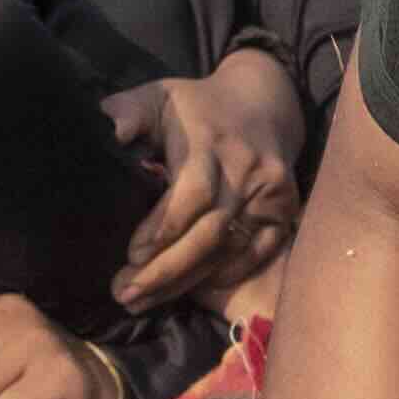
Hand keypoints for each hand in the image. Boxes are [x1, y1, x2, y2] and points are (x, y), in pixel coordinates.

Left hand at [106, 51, 307, 307]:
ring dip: (184, 281)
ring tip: (140, 301)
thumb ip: (129, 111)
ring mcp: (270, 192)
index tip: (131, 255)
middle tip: (125, 294)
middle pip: (208, 232)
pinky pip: (254, 255)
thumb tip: (114, 131)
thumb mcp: (159, 97)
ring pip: (227, 249)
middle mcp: (245, 168)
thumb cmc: (196, 108)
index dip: (162, 228)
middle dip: (165, 269)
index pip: (193, 193)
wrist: (264, 103)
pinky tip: (186, 290)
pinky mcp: (284, 210)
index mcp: (210, 140)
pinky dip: (222, 276)